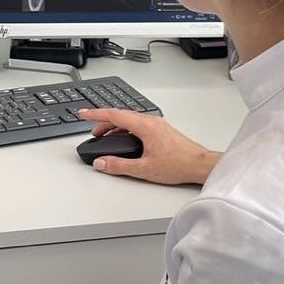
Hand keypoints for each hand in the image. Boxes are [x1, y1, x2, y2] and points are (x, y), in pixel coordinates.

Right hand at [78, 108, 221, 184]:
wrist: (200, 165)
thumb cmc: (179, 165)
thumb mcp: (144, 169)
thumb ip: (119, 166)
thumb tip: (101, 163)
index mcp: (145, 126)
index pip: (114, 115)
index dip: (95, 114)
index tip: (83, 114)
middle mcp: (152, 121)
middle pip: (121, 116)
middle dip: (103, 122)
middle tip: (92, 132)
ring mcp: (158, 124)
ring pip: (130, 120)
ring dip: (115, 127)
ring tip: (106, 138)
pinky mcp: (162, 130)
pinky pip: (138, 124)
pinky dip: (126, 129)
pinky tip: (124, 141)